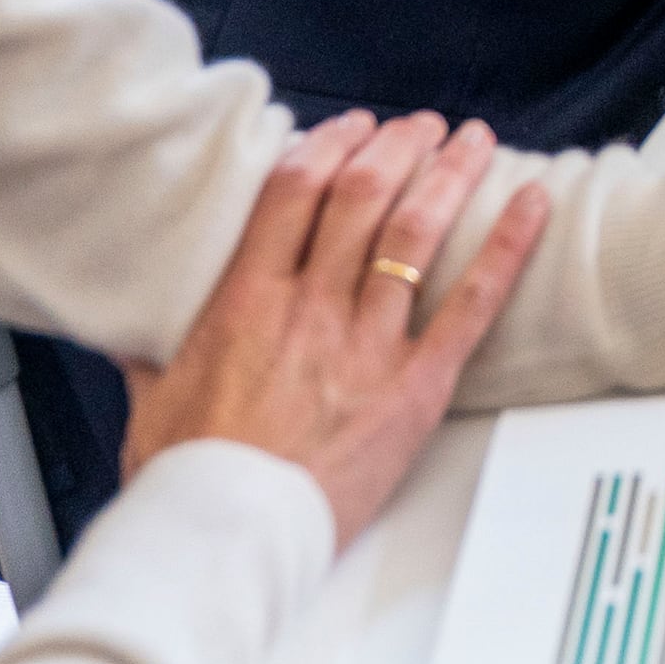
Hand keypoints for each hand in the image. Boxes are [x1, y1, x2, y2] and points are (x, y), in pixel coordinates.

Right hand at [124, 112, 548, 545]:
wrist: (228, 535)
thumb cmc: (191, 480)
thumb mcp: (154, 401)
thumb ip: (152, 353)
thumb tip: (132, 330)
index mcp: (247, 301)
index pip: (295, 192)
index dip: (330, 147)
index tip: (350, 127)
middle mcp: (311, 308)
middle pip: (363, 198)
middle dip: (398, 148)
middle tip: (421, 127)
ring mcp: (366, 343)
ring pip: (417, 232)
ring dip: (450, 176)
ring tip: (472, 142)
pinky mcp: (415, 387)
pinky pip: (471, 304)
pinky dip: (507, 248)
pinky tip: (532, 205)